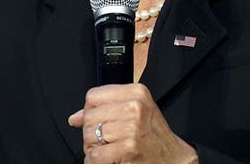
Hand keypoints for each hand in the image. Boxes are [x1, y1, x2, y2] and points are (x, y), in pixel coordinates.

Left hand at [68, 83, 197, 163]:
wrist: (174, 158)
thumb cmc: (153, 135)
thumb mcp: (135, 112)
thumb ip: (105, 109)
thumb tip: (74, 118)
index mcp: (136, 92)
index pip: (93, 96)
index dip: (90, 111)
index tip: (97, 121)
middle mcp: (135, 106)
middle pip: (90, 117)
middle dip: (90, 133)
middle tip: (102, 141)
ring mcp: (132, 126)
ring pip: (90, 135)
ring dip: (92, 148)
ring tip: (105, 150)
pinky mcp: (130, 147)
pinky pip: (96, 154)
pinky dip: (94, 161)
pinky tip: (104, 160)